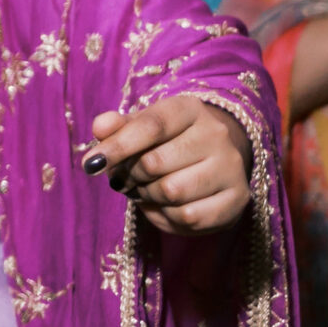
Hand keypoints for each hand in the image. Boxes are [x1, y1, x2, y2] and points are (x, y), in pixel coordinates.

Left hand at [82, 94, 252, 232]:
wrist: (212, 156)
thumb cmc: (165, 140)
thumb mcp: (140, 127)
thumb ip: (116, 127)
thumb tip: (100, 128)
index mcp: (189, 109)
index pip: (150, 126)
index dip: (116, 147)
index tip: (90, 165)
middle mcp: (216, 135)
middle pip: (155, 164)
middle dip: (131, 176)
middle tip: (126, 179)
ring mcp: (231, 168)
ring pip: (171, 193)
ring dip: (147, 197)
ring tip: (145, 190)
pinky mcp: (237, 199)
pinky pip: (189, 217)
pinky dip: (166, 217)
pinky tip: (164, 207)